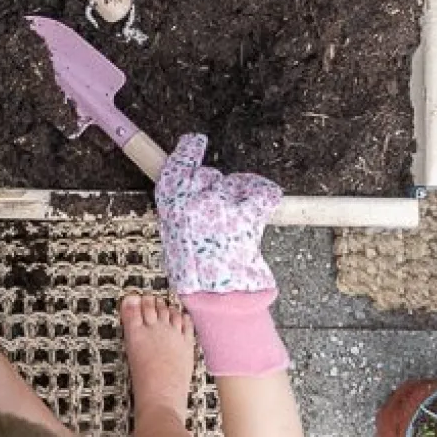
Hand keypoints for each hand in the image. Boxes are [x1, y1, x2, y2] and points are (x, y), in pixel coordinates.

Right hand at [155, 134, 282, 294]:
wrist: (217, 295)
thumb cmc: (195, 270)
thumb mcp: (172, 235)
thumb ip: (180, 208)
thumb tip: (190, 185)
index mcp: (171, 203)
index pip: (179, 164)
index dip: (189, 150)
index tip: (195, 141)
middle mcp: (192, 198)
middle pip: (210, 175)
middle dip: (217, 189)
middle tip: (219, 214)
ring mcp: (220, 204)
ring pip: (236, 184)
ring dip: (240, 197)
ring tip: (235, 226)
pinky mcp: (247, 213)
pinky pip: (262, 191)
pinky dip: (264, 197)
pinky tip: (260, 210)